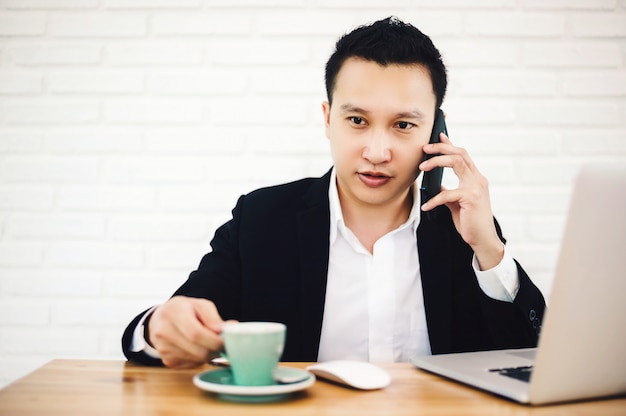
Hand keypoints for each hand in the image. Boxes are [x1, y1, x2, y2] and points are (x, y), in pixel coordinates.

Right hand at [148, 296, 229, 368]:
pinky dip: (199, 358)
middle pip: (198, 350)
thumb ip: (213, 318)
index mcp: (173, 313)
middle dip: (215, 349)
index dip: (214, 340)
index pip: (196, 334)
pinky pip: (192, 364)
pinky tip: (197, 347)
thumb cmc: (184, 310)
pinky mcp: (167, 361)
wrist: (160, 319)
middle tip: (222, 343)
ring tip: (208, 342)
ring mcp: (164, 349)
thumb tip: (227, 329)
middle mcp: (164, 332)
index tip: (225, 341)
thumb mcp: (199, 305)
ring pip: (197, 359)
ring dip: (208, 354)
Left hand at [419, 133, 503, 269]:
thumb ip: (449, 192)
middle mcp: (478, 179)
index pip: (463, 155)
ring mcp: (476, 187)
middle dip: (441, 148)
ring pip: (456, 163)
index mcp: (475, 179)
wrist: (482, 239)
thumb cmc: (470, 222)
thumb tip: (437, 185)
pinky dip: (434, 199)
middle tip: (425, 149)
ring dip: (437, 162)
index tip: (439, 136)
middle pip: (460, 154)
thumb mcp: (456, 204)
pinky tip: (426, 206)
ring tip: (423, 167)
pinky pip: (447, 194)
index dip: (450, 145)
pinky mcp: (471, 198)